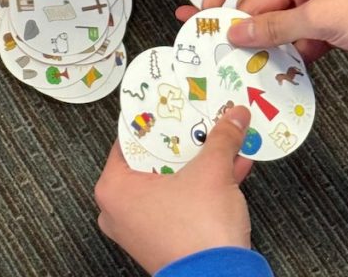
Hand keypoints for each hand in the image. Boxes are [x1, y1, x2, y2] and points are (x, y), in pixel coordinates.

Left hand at [95, 107, 254, 272]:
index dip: (155, 121)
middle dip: (184, 143)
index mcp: (114, 188)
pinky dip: (203, 187)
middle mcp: (120, 209)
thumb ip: (221, 139)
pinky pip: (181, 202)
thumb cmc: (198, 234)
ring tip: (222, 142)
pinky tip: (231, 169)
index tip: (170, 107)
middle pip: (153, 161)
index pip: (130, 140)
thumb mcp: (211, 172)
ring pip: (171, 183)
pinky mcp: (162, 240)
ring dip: (199, 164)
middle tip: (198, 121)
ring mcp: (140, 228)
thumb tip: (233, 117)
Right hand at [202, 0, 347, 63]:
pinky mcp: (335, 25)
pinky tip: (275, 71)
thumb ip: (275, 26)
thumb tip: (236, 32)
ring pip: (280, 21)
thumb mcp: (322, 15)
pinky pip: (301, 38)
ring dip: (264, 42)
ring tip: (242, 63)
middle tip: (216, 43)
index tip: (208, 5)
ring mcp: (322, 0)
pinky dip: (289, 54)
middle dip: (241, 21)